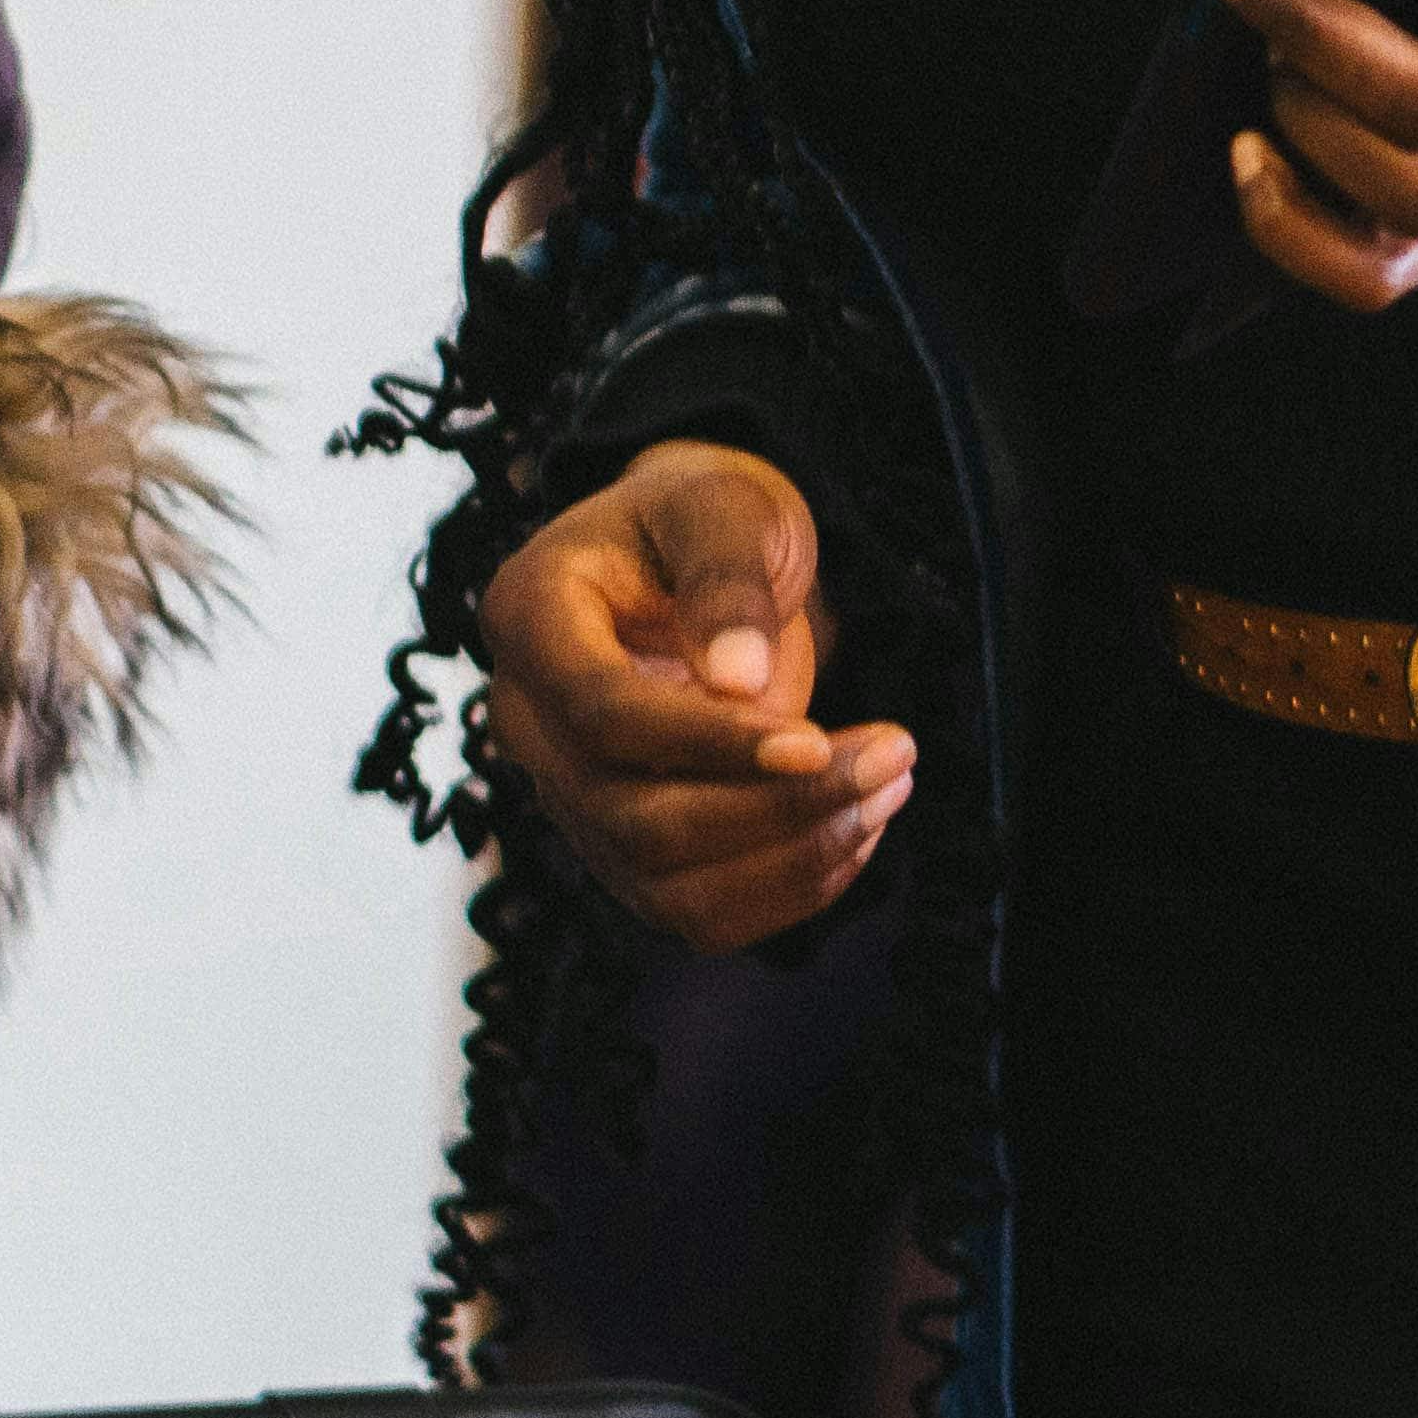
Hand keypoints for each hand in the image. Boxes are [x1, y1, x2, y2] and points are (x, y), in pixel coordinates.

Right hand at [473, 442, 911, 953]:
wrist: (691, 562)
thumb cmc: (703, 520)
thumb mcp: (724, 507)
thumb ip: (726, 576)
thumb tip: (739, 681)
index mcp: (529, 619)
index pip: (602, 716)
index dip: (705, 742)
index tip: (812, 742)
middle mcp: (526, 723)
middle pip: (634, 817)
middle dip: (775, 806)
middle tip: (892, 754)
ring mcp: (568, 796)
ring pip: (664, 883)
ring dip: (791, 855)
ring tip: (888, 784)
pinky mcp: (619, 848)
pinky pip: (693, 909)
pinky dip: (784, 890)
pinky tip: (854, 828)